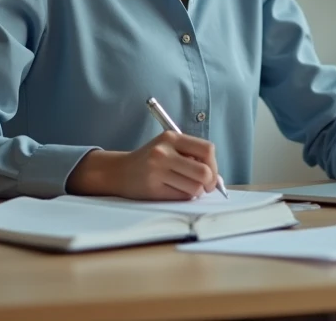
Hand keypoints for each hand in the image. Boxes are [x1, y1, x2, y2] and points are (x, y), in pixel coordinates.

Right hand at [67, 131, 221, 199]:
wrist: (120, 171)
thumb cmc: (151, 160)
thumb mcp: (168, 147)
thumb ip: (191, 154)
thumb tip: (215, 176)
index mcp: (171, 137)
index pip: (207, 149)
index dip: (214, 165)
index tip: (211, 173)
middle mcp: (164, 152)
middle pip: (204, 172)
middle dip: (209, 183)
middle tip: (205, 187)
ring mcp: (157, 170)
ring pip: (194, 188)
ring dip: (195, 192)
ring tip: (185, 187)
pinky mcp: (153, 188)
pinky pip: (181, 197)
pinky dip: (183, 197)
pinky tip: (173, 191)